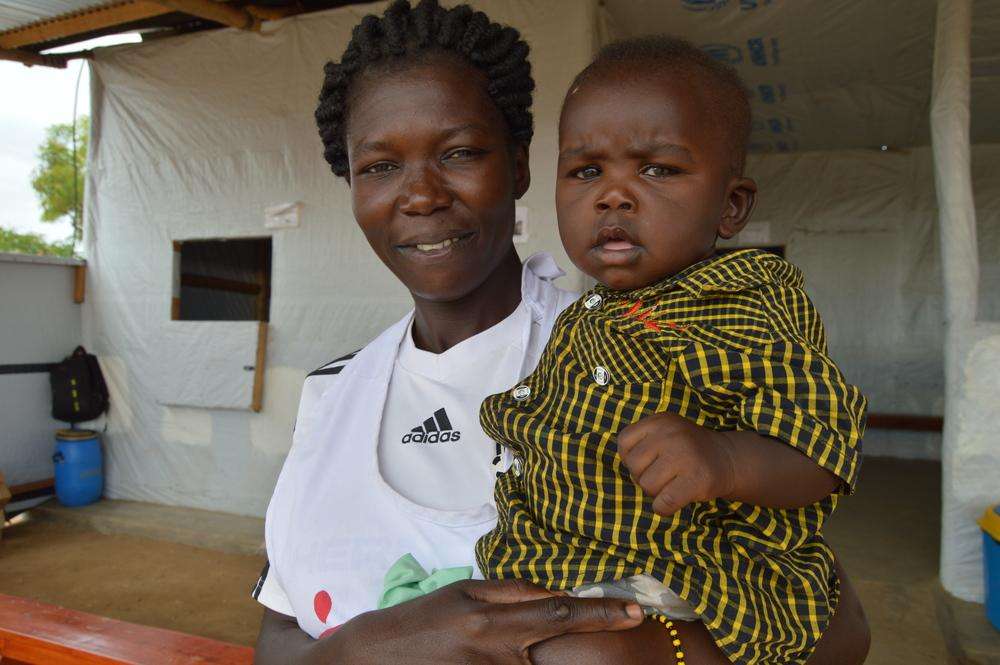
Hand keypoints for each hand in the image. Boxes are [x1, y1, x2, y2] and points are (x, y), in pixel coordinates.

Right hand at [313, 578, 643, 664]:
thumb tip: (555, 590)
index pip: (559, 613)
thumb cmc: (422, 621)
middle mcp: (495, 653)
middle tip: (613, 630)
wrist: (373, 658)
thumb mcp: (464, 594)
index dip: (601, 613)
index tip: (636, 612)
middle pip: (556, 652)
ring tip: (498, 645)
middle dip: (584, 648)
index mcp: (492, 619)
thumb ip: (512, 591)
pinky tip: (498, 657)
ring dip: (543, 661)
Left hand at [616, 412, 736, 516]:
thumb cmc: (687, 450)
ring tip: (672, 484)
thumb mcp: (665, 432)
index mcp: (660, 421)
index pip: (624, 441)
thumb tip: (627, 467)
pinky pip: (664, 502)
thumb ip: (642, 442)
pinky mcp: (696, 479)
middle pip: (633, 465)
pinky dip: (663, 508)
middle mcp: (671, 434)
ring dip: (656, 492)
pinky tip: (674, 500)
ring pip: (647, 485)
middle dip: (643, 476)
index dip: (631, 457)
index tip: (649, 460)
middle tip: (662, 475)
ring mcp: (684, 456)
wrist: (728, 458)